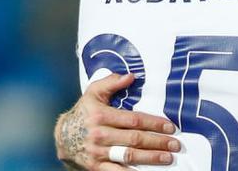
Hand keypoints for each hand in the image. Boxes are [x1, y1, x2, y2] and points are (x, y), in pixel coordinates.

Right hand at [55, 74, 180, 169]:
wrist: (62, 136)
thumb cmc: (83, 112)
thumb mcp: (93, 92)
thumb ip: (111, 82)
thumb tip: (131, 76)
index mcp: (101, 115)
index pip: (133, 120)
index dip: (153, 123)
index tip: (170, 126)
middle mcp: (100, 134)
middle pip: (134, 139)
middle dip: (158, 142)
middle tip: (175, 144)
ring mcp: (98, 152)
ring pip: (128, 156)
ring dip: (150, 158)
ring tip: (168, 158)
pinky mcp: (96, 166)